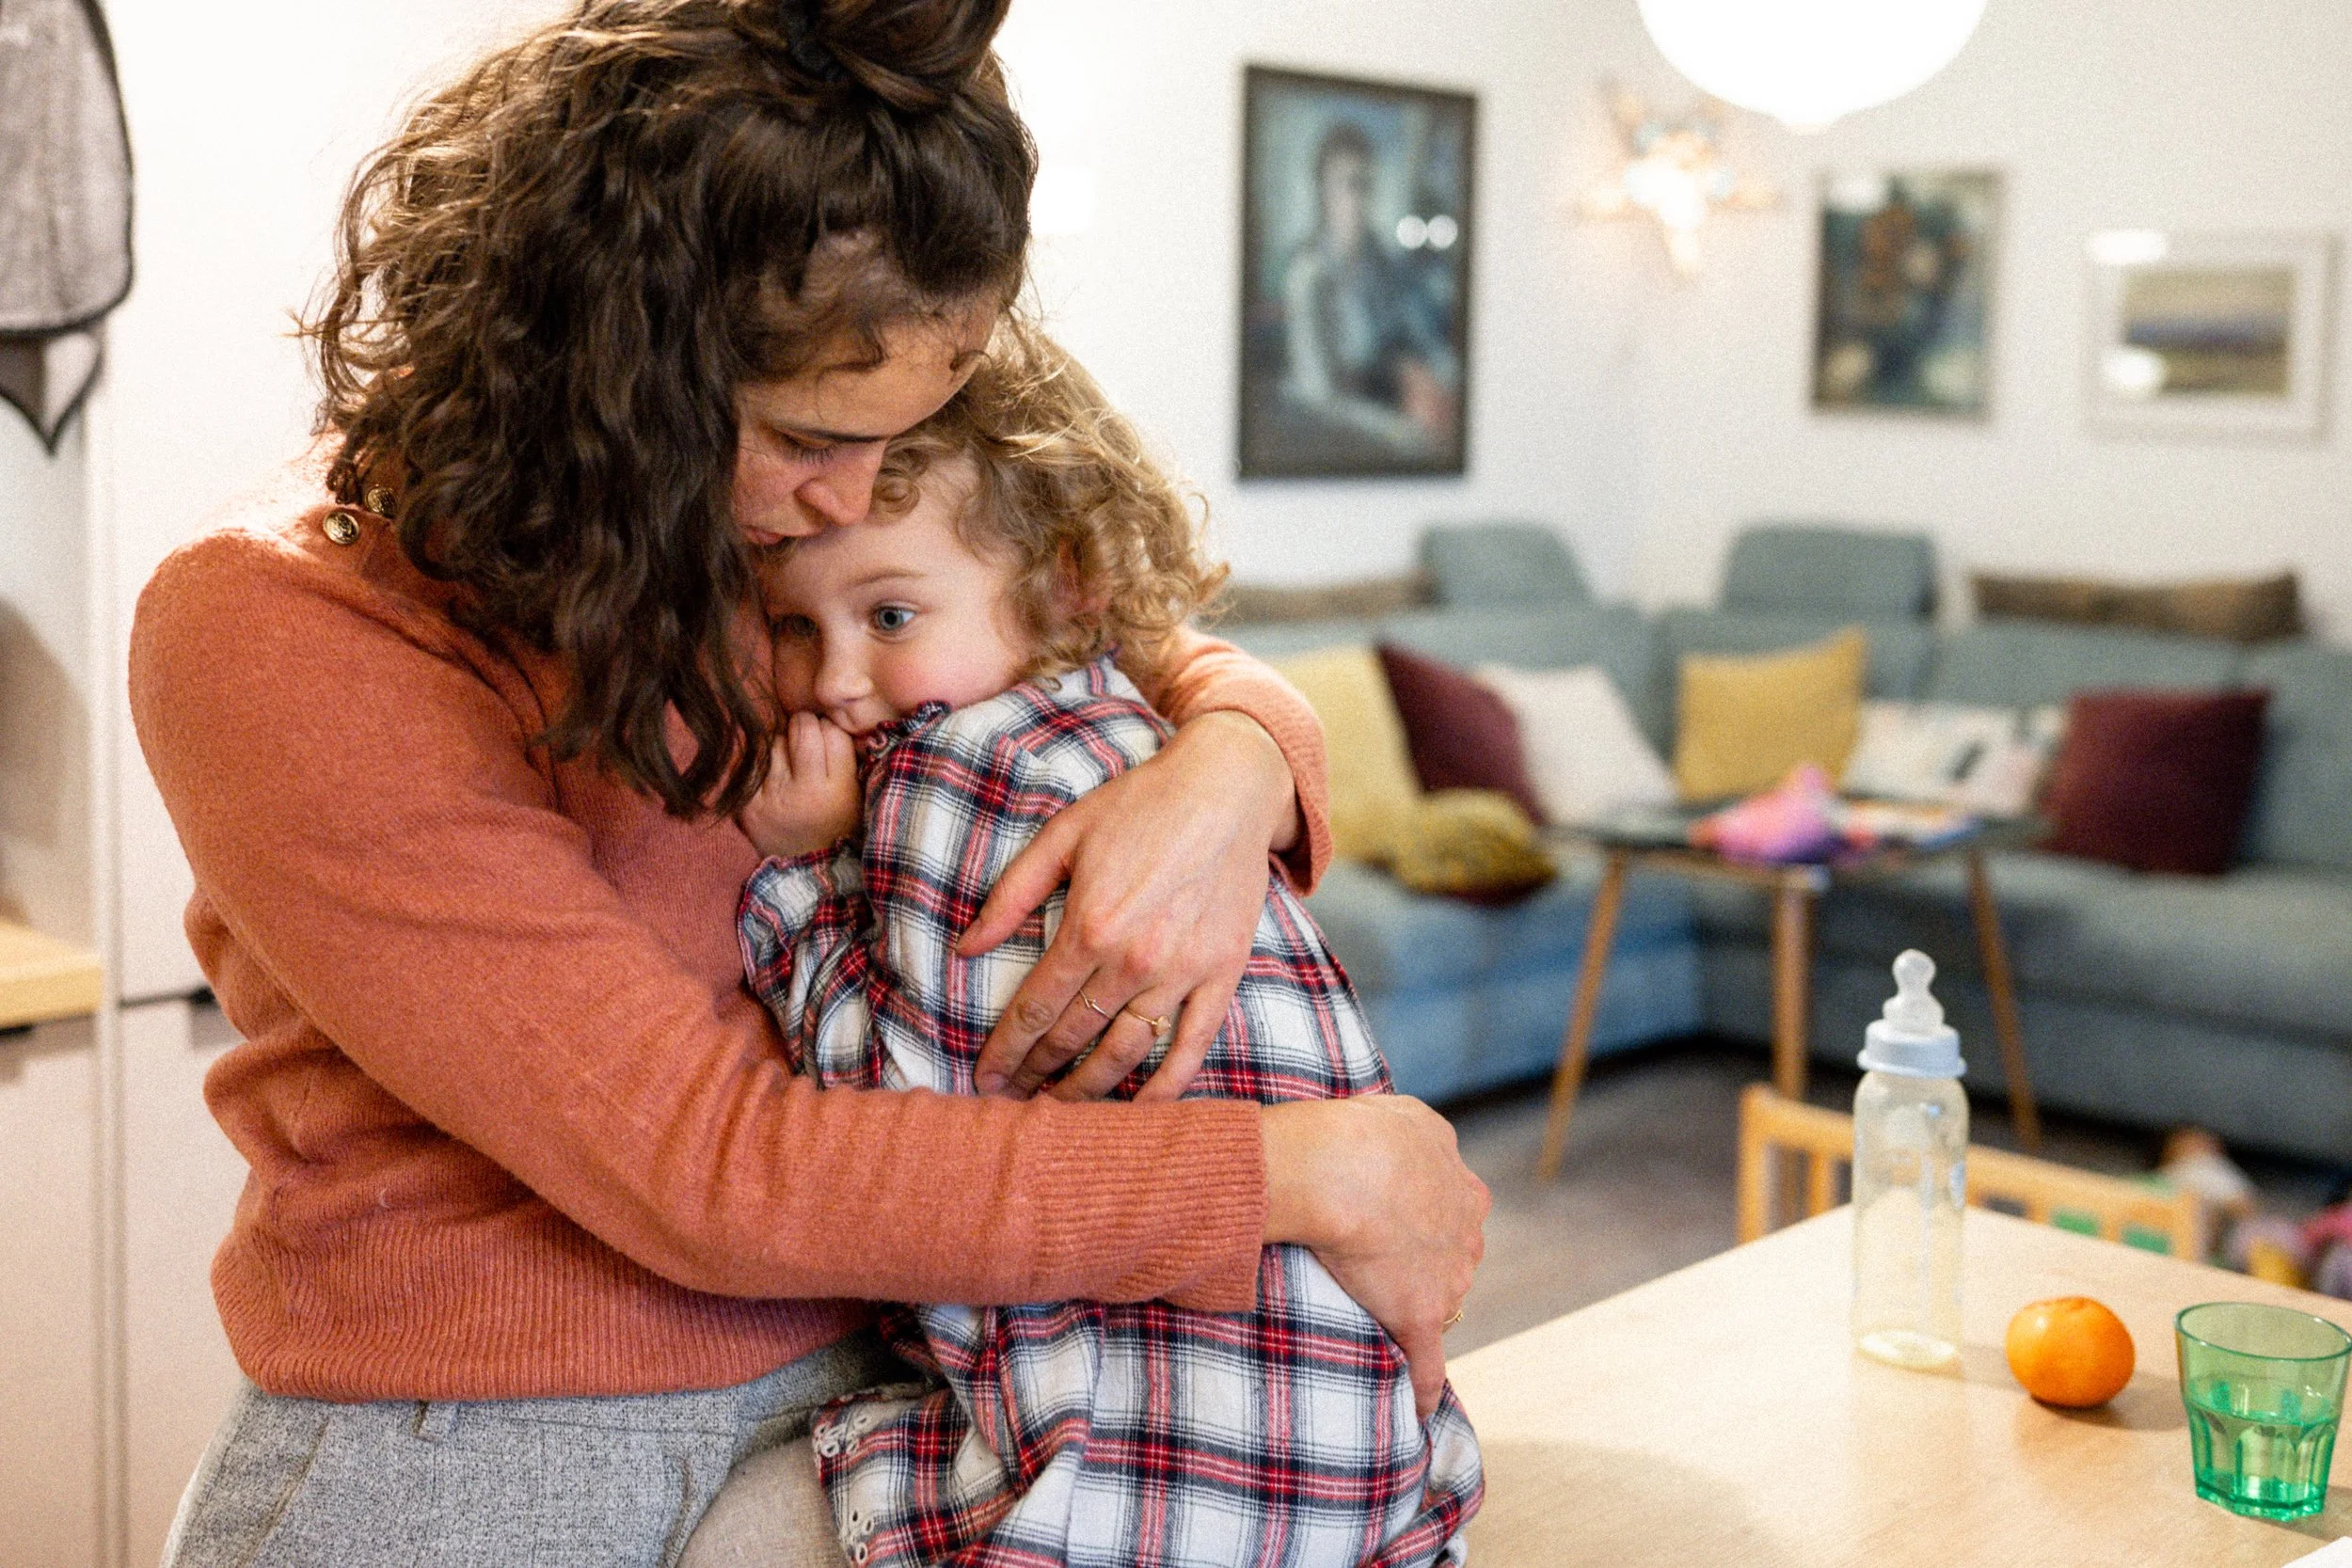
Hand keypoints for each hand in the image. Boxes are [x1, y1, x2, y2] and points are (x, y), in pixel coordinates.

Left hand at [737, 713, 860, 858]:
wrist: (805, 871)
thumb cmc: (837, 827)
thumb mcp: (857, 797)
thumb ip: (849, 759)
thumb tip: (832, 716)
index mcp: (837, 790)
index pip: (833, 733)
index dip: (831, 730)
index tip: (828, 738)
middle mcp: (803, 792)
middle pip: (803, 729)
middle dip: (806, 725)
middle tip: (807, 735)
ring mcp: (772, 797)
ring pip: (775, 741)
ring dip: (783, 744)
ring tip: (790, 762)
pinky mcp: (748, 804)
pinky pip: (752, 762)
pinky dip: (762, 763)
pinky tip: (772, 775)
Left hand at [961, 711, 1300, 1101]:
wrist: (1226, 788)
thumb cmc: (1139, 805)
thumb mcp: (1062, 835)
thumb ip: (1010, 895)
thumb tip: (964, 948)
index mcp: (1089, 927)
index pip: (1033, 1010)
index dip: (1004, 1051)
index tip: (984, 1079)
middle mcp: (1134, 961)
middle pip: (1072, 1038)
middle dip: (1035, 1075)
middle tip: (1011, 1101)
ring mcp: (1183, 973)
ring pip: (1125, 1053)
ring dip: (1088, 1089)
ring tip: (1060, 1110)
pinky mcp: (1222, 975)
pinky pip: (1192, 1046)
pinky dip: (1166, 1086)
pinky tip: (1140, 1109)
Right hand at [1261, 1095, 1488, 1418]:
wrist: (1343, 1168)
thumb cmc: (1361, 1133)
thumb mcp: (1405, 1114)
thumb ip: (1417, 1134)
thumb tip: (1406, 1139)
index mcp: (1464, 1187)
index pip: (1453, 1215)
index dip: (1423, 1222)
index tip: (1394, 1227)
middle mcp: (1468, 1233)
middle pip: (1453, 1261)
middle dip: (1426, 1266)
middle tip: (1378, 1267)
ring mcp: (1448, 1280)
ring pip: (1441, 1305)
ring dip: (1416, 1316)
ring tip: (1378, 1325)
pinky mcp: (1422, 1317)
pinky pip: (1427, 1366)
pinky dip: (1422, 1388)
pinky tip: (1416, 1409)